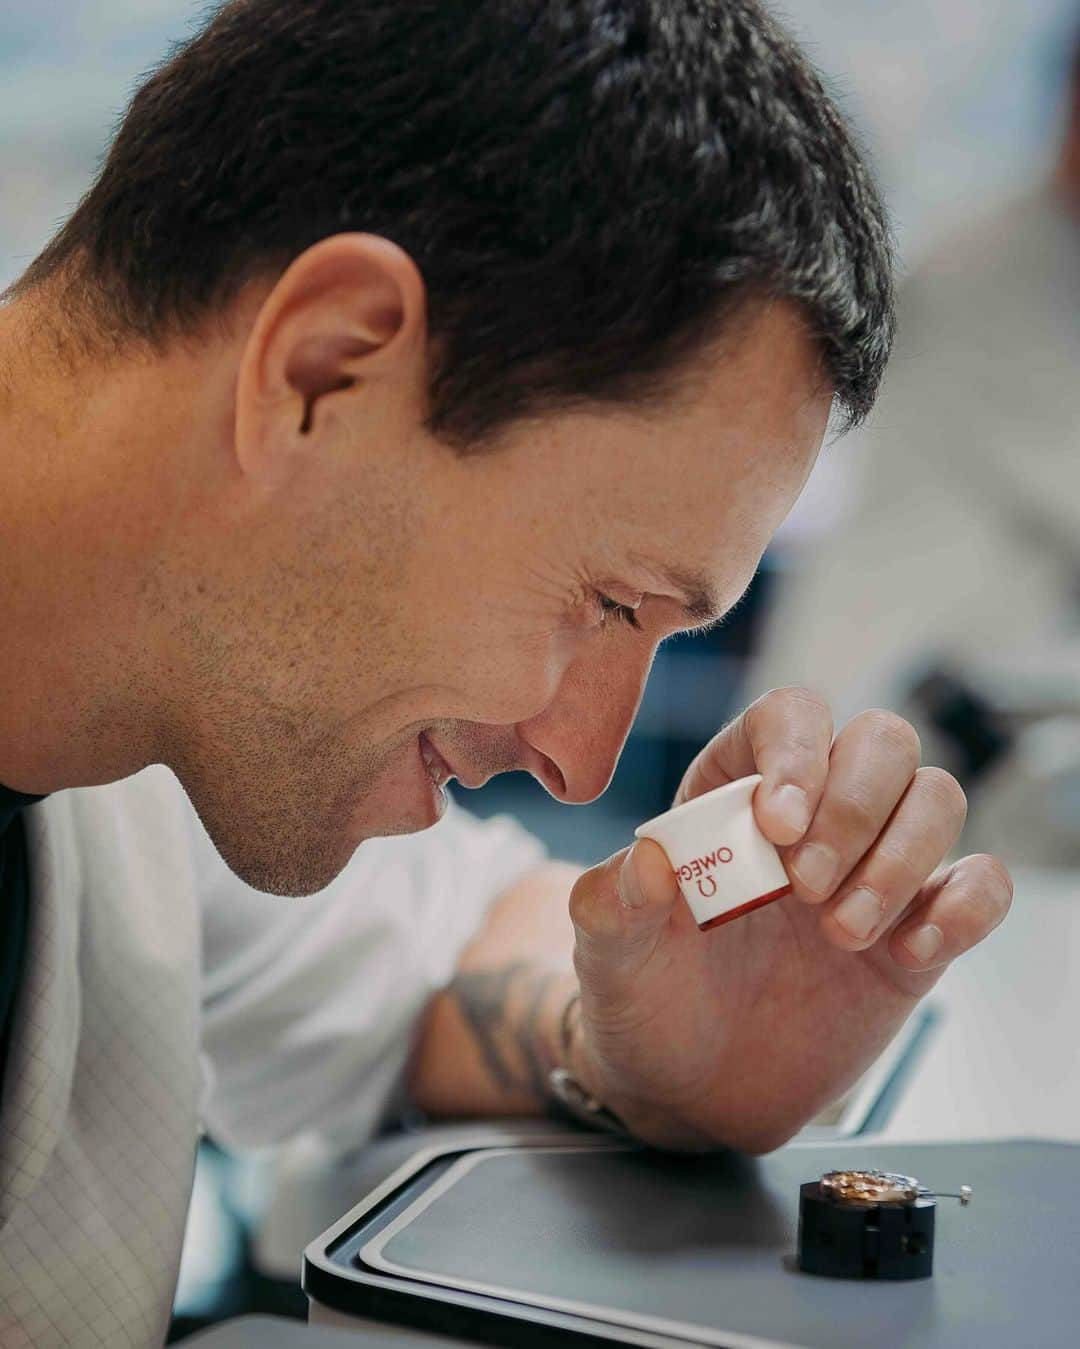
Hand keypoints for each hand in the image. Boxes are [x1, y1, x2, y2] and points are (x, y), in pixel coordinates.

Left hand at [567, 687, 1012, 1151]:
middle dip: (855, 806)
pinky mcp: (919, 928)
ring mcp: (873, 866)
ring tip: (843, 934)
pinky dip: (967, 907)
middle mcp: (815, 812)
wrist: (690, 1091)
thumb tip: (646, 862)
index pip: (788, 717)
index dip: (795, 753)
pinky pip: (981, 884)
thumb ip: (612, 905)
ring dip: (904, 857)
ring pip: (936, 797)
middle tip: (806, 888)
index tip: (779, 826)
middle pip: (880, 741)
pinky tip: (910, 952)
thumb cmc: (648, 998)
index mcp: (734, 790)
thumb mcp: (609, 955)